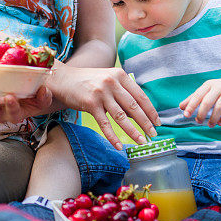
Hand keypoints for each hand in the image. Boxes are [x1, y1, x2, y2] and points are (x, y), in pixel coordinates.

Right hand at [46, 64, 160, 149]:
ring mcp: (101, 93)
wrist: (63, 79)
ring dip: (133, 131)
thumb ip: (123, 93)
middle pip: (134, 107)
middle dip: (146, 123)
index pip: (140, 96)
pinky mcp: (90, 104)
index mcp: (120, 75)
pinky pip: (104, 124)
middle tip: (153, 134)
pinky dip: (112, 136)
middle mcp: (112, 82)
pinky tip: (118, 145)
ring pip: (121, 117)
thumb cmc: (88, 81)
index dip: (150, 110)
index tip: (157, 122)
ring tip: (141, 141)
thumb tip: (138, 114)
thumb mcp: (108, 80)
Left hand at [179, 77, 220, 127]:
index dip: (191, 106)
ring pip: (219, 107)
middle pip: (207, 102)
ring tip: (210, 125)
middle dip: (201, 114)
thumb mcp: (205, 90)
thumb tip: (181, 107)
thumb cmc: (217, 89)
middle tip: (198, 121)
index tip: (186, 115)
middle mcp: (218, 87)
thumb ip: (193, 98)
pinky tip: (220, 123)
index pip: (197, 96)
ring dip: (213, 118)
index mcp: (208, 85)